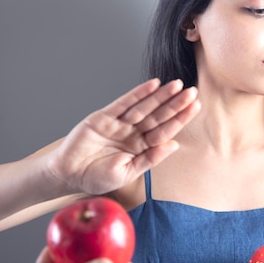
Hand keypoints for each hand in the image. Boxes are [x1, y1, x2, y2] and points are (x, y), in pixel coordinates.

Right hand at [47, 79, 199, 194]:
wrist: (68, 175)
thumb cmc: (97, 177)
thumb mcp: (127, 173)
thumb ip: (150, 159)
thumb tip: (174, 144)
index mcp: (141, 147)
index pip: (165, 131)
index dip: (180, 119)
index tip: (195, 107)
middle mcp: (133, 133)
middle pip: (158, 116)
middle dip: (175, 104)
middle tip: (192, 92)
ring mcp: (119, 124)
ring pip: (144, 107)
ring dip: (160, 96)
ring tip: (177, 85)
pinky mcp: (104, 117)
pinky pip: (124, 103)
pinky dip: (138, 93)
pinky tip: (153, 85)